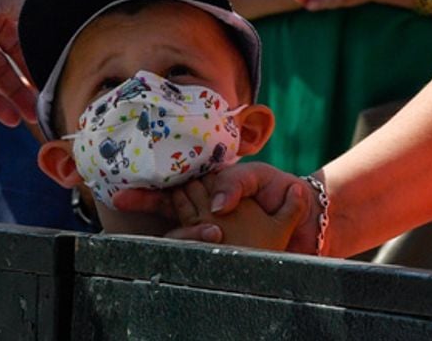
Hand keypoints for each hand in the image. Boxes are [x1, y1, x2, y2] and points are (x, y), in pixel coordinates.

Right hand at [112, 162, 320, 254]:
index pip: (168, 191)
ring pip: (180, 235)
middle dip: (146, 205)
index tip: (121, 197)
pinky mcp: (227, 254)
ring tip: (214, 232)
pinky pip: (203, 254)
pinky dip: (203, 245)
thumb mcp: (257, 177)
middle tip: (124, 201)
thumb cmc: (281, 194)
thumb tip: (218, 207)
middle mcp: (203, 214)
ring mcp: (213, 235)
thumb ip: (234, 184)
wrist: (311, 219)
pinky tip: (215, 240)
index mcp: (207, 191)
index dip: (142, 194)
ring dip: (187, 233)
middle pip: (165, 212)